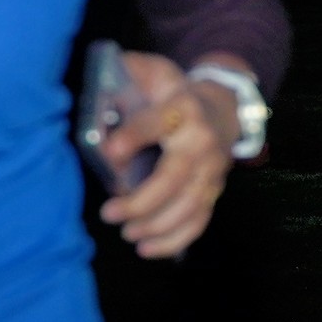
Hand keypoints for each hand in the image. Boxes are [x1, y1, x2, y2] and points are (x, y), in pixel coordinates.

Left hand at [97, 49, 239, 257]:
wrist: (222, 109)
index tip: (109, 152)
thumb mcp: (155, 72)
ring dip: (156, 226)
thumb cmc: (174, 92)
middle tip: (108, 213)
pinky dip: (174, 241)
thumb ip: (128, 72)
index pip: (159, 122)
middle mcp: (202, 141)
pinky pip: (199, 221)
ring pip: (189, 206)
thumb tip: (99, 91)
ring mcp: (212, 171)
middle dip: (141, 201)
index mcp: (183, 108)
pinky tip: (146, 249)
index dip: (135, 136)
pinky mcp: (214, 192)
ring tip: (126, 233)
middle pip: (174, 177)